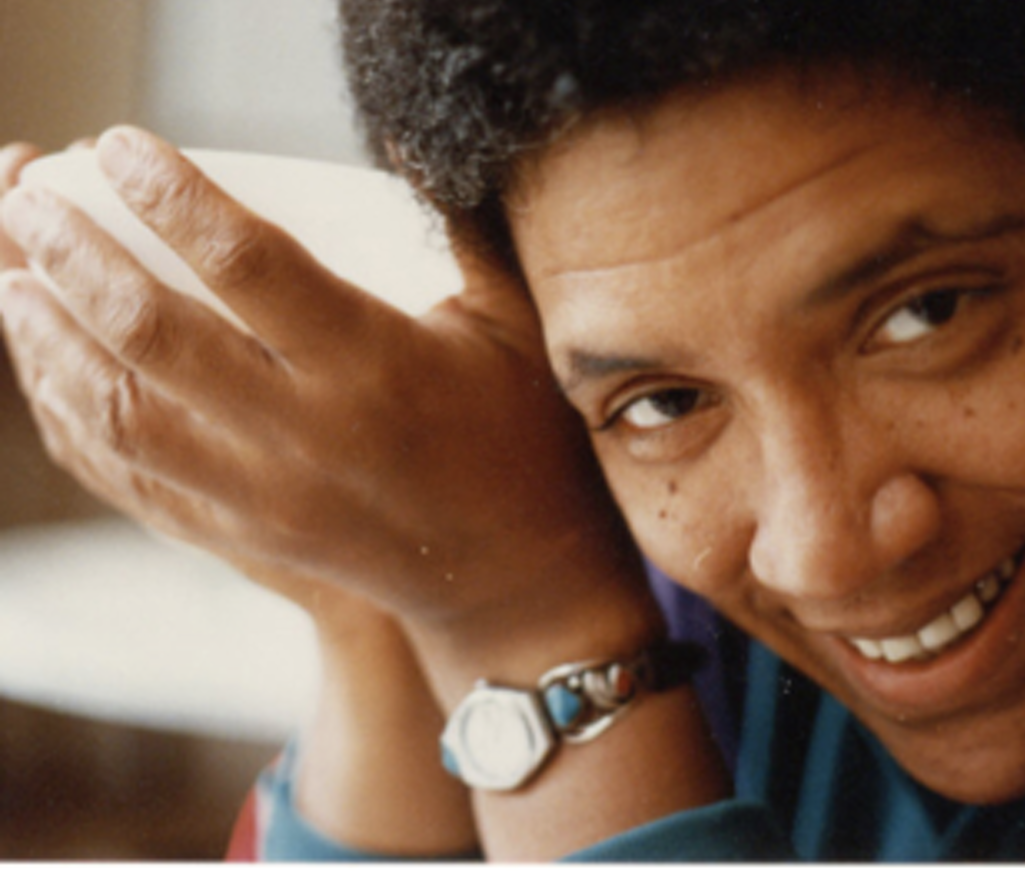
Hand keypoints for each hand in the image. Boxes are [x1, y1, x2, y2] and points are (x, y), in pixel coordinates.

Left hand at [0, 128, 656, 674]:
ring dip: (47, 338)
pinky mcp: (239, 535)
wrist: (511, 576)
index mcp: (375, 368)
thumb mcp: (512, 325)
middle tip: (30, 201)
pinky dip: (70, 415)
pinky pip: (127, 473)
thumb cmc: (521, 437)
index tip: (120, 147)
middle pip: (154, 333)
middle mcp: (307, 435)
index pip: (247, 265)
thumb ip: (459, 226)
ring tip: (10, 276)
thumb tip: (403, 134)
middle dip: (74, 257)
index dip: (174, 198)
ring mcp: (263, 496)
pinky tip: (46, 367)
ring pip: (117, 410)